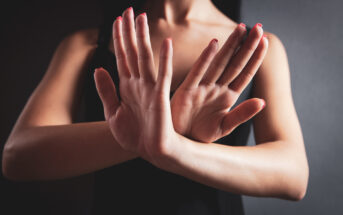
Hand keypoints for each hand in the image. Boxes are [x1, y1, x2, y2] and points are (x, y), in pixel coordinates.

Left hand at [93, 8, 175, 164]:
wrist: (150, 152)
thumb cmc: (134, 135)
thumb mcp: (112, 113)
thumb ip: (106, 90)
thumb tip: (97, 68)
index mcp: (127, 86)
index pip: (121, 57)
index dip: (118, 39)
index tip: (116, 21)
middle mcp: (138, 83)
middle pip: (132, 52)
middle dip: (129, 31)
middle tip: (129, 10)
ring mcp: (150, 89)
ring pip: (145, 58)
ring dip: (143, 38)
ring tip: (141, 19)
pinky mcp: (160, 97)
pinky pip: (163, 76)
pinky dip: (165, 60)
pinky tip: (166, 44)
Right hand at [171, 23, 267, 142]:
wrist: (181, 142)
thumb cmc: (201, 134)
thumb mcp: (225, 126)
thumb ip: (242, 114)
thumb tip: (262, 102)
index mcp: (228, 96)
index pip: (245, 74)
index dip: (255, 58)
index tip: (265, 42)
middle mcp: (217, 88)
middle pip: (234, 63)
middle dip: (246, 45)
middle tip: (257, 27)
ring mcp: (202, 88)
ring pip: (219, 63)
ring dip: (230, 46)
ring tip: (241, 29)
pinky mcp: (186, 90)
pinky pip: (197, 72)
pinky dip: (205, 59)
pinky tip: (214, 44)